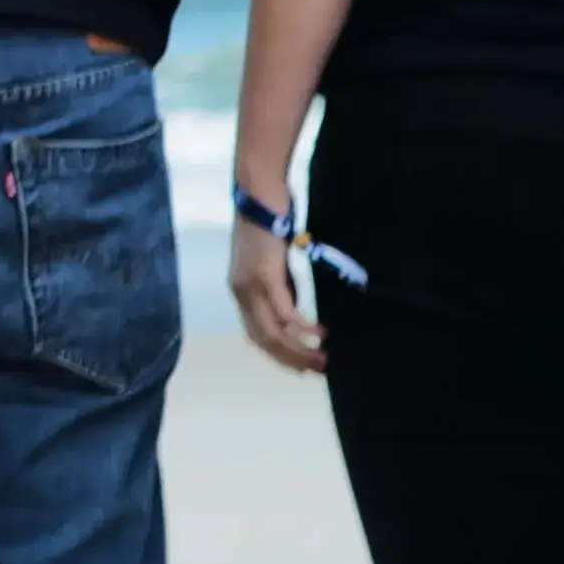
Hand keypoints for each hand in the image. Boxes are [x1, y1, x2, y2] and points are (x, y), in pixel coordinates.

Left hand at [224, 216, 331, 375]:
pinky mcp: (264, 276)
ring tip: (323, 357)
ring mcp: (250, 286)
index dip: (279, 356)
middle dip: (292, 360)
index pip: (257, 336)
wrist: (259, 193)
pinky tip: (319, 333)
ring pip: (273, 332)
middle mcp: (241, 293)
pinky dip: (302, 326)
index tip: (303, 368)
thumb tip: (298, 314)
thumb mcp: (275, 264)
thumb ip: (283, 288)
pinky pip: (284, 311)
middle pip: (264, 341)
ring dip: (299, 349)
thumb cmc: (270, 223)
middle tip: (319, 370)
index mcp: (241, 292)